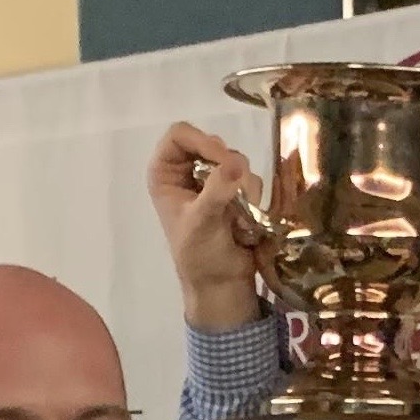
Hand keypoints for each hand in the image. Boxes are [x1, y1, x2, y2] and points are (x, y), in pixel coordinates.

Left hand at [147, 122, 264, 330]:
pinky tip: (246, 221)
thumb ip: (216, 191)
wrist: (222, 285)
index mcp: (165, 173)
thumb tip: (236, 163)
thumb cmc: (200, 257)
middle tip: (236, 190)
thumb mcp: (202, 223)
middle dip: (227, 166)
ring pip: (235, 161)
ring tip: (239, 216)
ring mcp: (212, 180)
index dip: (202, 141)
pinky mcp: (235, 192)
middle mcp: (187, 171)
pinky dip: (253, 197)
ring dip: (243, 186)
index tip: (222, 160)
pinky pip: (250, 179)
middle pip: (211, 143)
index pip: (180, 135)